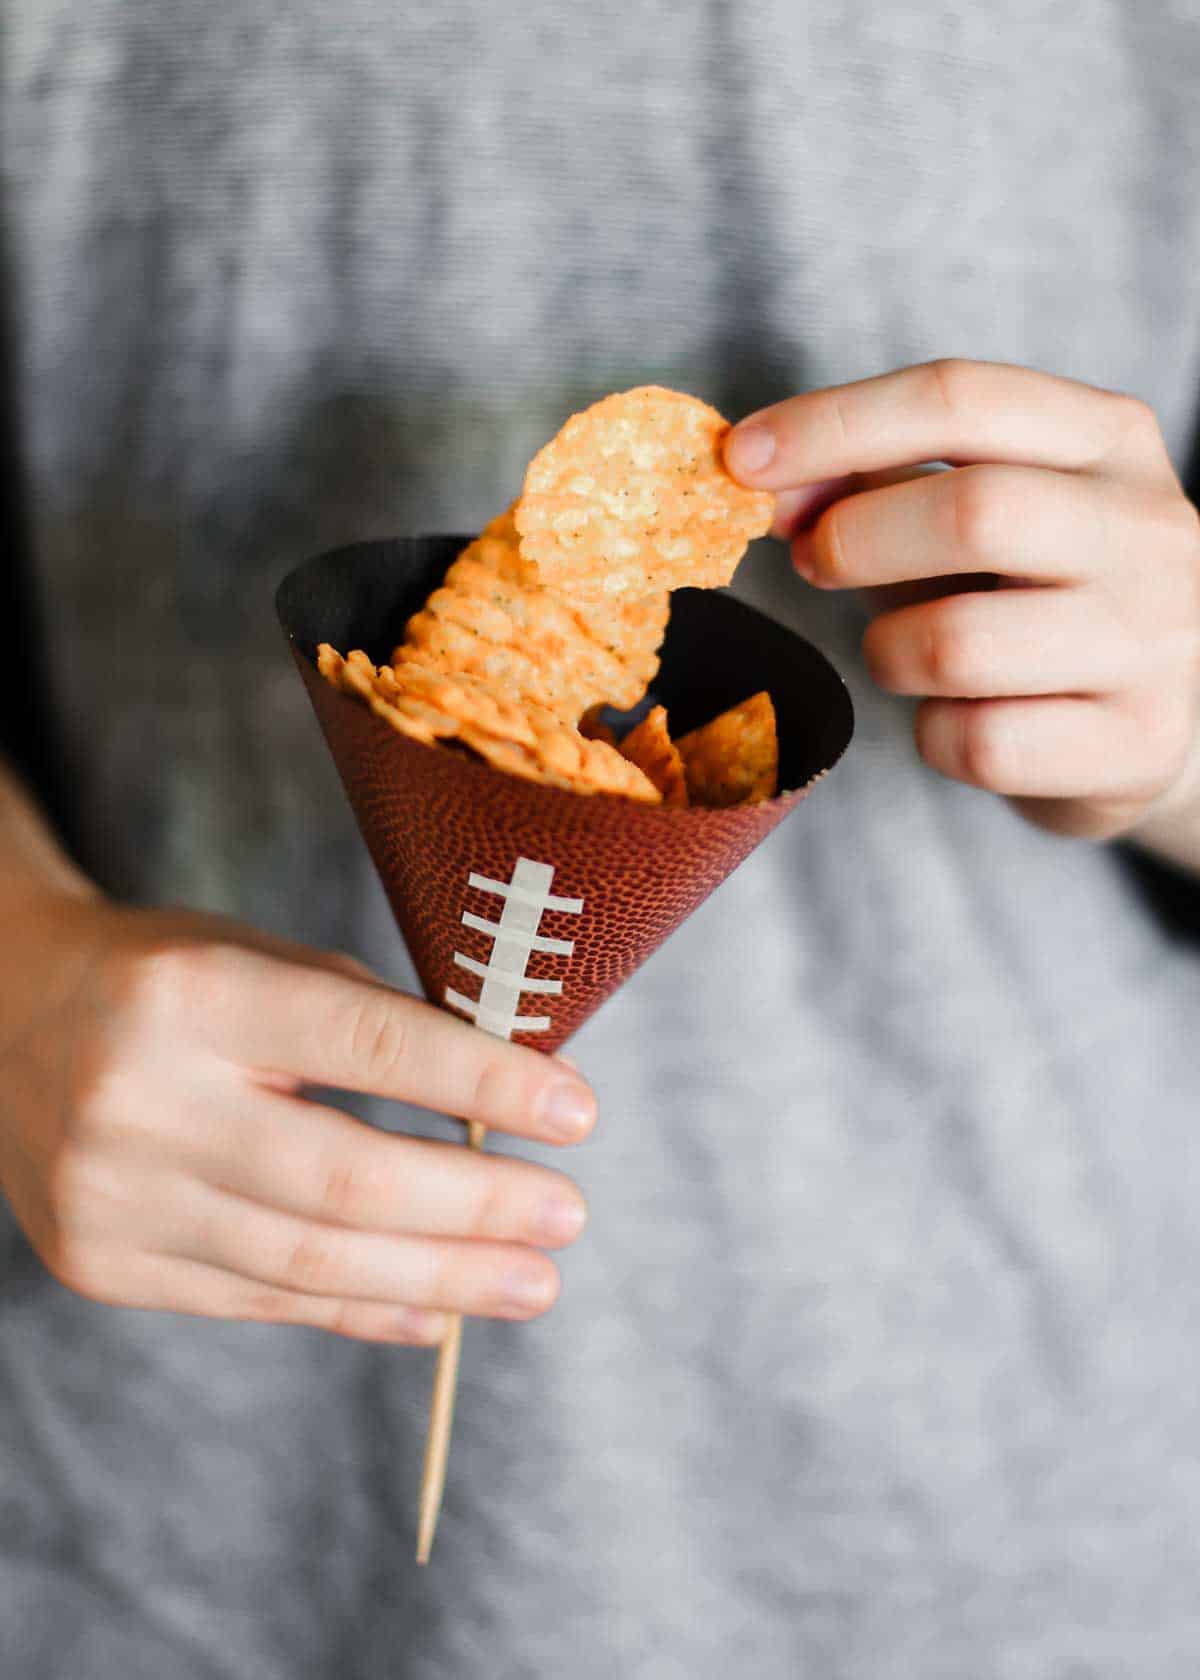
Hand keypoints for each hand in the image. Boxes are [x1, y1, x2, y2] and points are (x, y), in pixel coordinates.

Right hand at [0, 891, 595, 1343]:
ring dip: (439, 1279)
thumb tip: (521, 1102)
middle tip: (567, 1216)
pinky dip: (361, 1313)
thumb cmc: (167, 981)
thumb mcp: (264, 962)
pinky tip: (437, 1310)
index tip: (577, 1111)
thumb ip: (378, 1026)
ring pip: (307, 1263)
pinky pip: (258, 1304)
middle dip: (475, 1206)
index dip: (481, 1082)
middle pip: (342, 1179)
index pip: (365, 1046)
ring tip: (531, 1282)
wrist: (7, 1020)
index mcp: (190, 996)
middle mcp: (139, 1101)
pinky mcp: (102, 1264)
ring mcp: (110, 1196)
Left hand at [725, 359, 1199, 839]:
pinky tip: (957, 721)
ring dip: (888, 652)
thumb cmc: (1037, 603)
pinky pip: (978, 743)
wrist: (1154, 724)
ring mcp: (1155, 642)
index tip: (739, 459)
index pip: (960, 398)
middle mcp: (1151, 529)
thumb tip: (765, 479)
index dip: (833, 424)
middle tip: (814, 562)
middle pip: (972, 511)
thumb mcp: (974, 518)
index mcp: (1109, 438)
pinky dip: (935, 736)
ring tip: (900, 653)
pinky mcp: (1136, 744)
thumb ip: (879, 485)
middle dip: (855, 539)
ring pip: (959, 643)